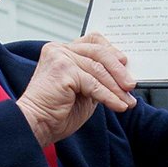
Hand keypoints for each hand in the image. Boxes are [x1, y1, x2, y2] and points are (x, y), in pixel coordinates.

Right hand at [18, 33, 134, 147]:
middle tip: (131, 86)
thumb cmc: (56, 112)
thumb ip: (97, 79)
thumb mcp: (84, 90)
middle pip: (98, 52)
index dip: (111, 50)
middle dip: (119, 71)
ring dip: (116, 88)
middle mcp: (59, 50)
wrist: (36, 126)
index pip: (92, 41)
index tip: (125, 64)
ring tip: (128, 101)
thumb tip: (123, 78)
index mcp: (62, 51)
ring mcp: (60, 58)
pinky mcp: (63, 70)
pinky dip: (109, 96)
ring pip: (98, 69)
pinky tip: (118, 106)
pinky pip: (94, 83)